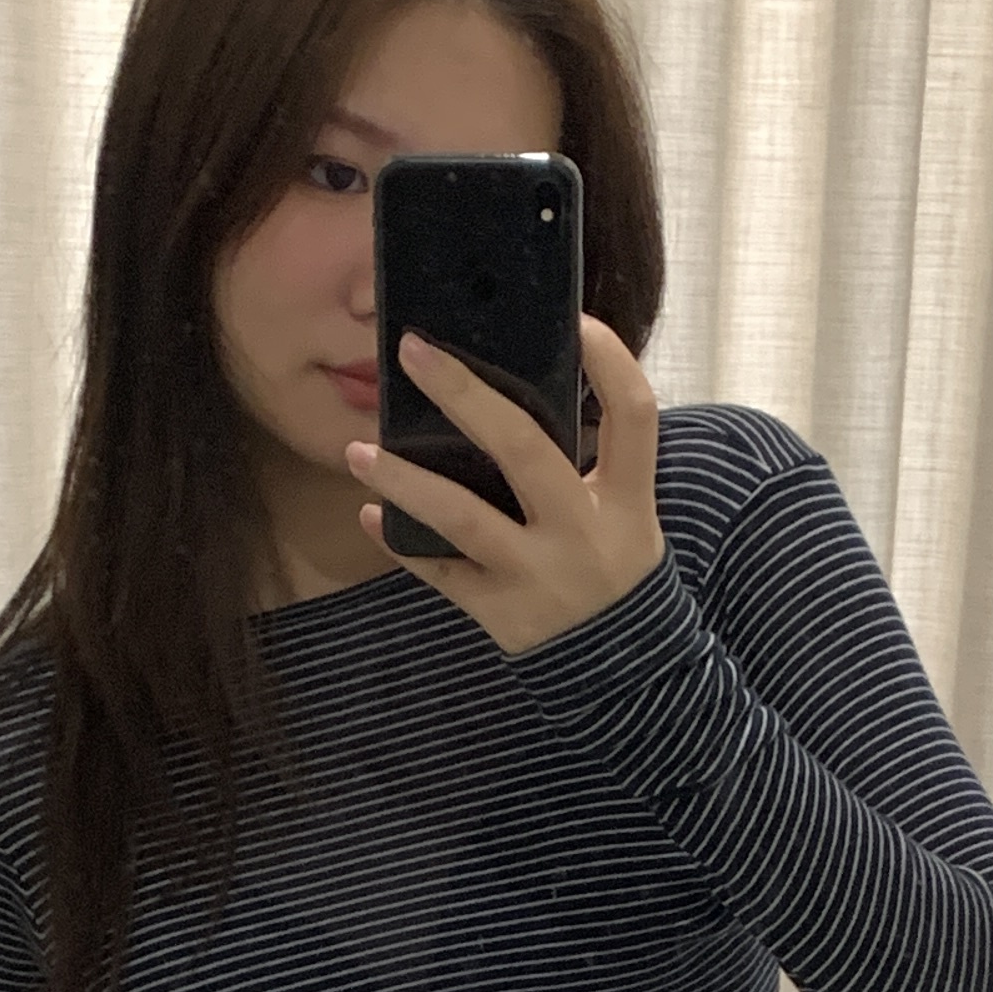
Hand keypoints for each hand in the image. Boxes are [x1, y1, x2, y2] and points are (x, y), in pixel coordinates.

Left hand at [346, 312, 665, 656]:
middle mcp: (583, 533)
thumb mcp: (625, 512)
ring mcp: (538, 576)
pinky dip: (401, 543)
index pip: (633, 415)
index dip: (610, 362)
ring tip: (358, 450)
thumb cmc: (612, 567)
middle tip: (413, 350)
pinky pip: (440, 572)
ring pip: (463, 517)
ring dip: (405, 480)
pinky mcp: (501, 614)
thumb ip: (590, 457)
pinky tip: (369, 513)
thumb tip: (513, 384)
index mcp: (628, 498)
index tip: (578, 320)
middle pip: (523, 449)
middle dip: (464, 394)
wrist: (623, 672)